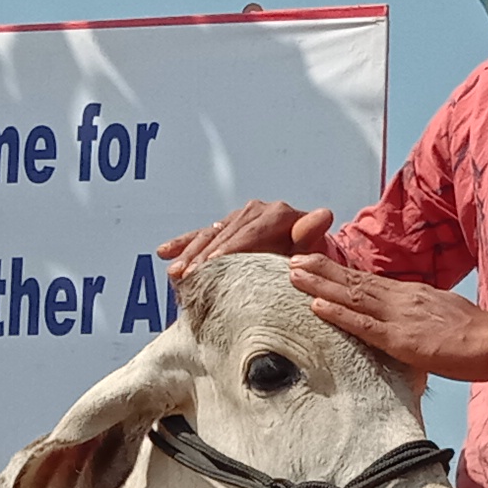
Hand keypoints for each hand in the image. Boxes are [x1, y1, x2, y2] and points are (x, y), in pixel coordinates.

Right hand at [156, 200, 337, 297]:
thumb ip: (312, 232)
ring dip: (191, 254)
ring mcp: (237, 220)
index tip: (216, 263)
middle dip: (205, 255)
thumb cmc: (311, 257)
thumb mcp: (315, 247)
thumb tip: (323, 215)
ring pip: (209, 235)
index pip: (250, 230)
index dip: (232, 247)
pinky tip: (165, 253)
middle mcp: (255, 212)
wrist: (306, 255)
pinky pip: (200, 236)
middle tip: (190, 276)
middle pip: (225, 233)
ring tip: (177, 274)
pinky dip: (182, 244)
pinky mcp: (224, 230)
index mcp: (277, 213)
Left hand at [288, 255, 487, 381]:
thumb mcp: (442, 315)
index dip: (339, 272)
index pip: (368, 281)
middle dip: (321, 270)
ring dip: (320, 285)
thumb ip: (419, 316)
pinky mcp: (401, 339)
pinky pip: (363, 325)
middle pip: (354, 281)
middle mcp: (400, 299)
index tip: (315, 262)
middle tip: (291, 260)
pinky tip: (316, 306)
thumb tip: (406, 321)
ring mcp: (399, 317)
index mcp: (410, 294)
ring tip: (293, 274)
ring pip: (352, 296)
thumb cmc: (474, 334)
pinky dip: (338, 314)